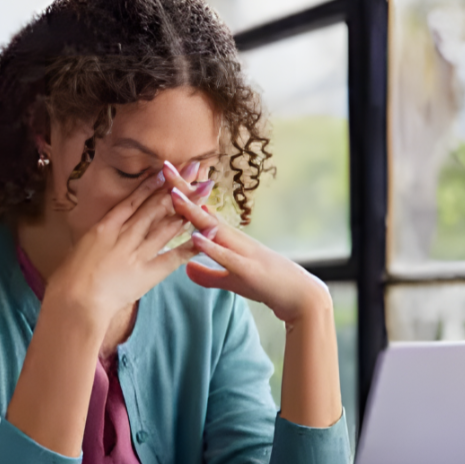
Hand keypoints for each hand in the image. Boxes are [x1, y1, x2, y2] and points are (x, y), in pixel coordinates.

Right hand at [45, 164, 209, 323]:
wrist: (74, 300)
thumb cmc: (69, 279)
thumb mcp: (79, 250)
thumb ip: (95, 240)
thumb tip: (100, 233)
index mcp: (105, 227)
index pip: (133, 200)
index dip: (152, 184)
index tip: (166, 169)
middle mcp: (124, 234)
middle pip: (155, 206)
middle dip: (176, 185)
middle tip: (195, 168)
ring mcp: (138, 252)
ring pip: (167, 224)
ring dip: (189, 206)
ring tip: (205, 190)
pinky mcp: (148, 272)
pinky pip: (174, 255)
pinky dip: (193, 243)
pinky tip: (208, 231)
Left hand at [167, 175, 330, 325]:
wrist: (300, 297)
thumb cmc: (267, 285)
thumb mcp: (232, 280)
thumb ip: (208, 274)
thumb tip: (186, 268)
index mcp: (227, 240)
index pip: (201, 212)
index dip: (183, 194)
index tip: (164, 174)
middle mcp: (233, 239)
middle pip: (203, 211)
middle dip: (183, 190)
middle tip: (164, 166)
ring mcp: (241, 252)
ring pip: (213, 228)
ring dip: (193, 212)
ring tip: (173, 195)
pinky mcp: (247, 269)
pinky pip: (226, 257)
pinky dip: (210, 247)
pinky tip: (196, 238)